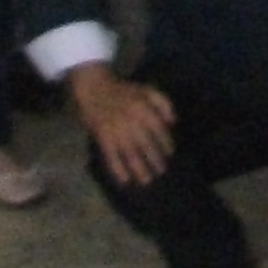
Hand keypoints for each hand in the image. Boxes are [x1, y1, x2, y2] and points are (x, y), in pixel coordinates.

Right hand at [73, 68, 175, 188]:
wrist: (94, 87)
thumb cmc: (123, 90)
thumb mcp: (146, 89)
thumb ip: (163, 103)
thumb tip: (173, 122)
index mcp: (143, 109)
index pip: (159, 130)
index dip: (166, 143)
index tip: (169, 153)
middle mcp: (131, 122)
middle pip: (146, 145)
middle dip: (155, 160)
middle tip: (161, 171)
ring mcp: (116, 130)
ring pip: (130, 153)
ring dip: (139, 168)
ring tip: (146, 180)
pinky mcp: (103, 137)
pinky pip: (111, 156)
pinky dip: (118, 169)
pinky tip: (125, 180)